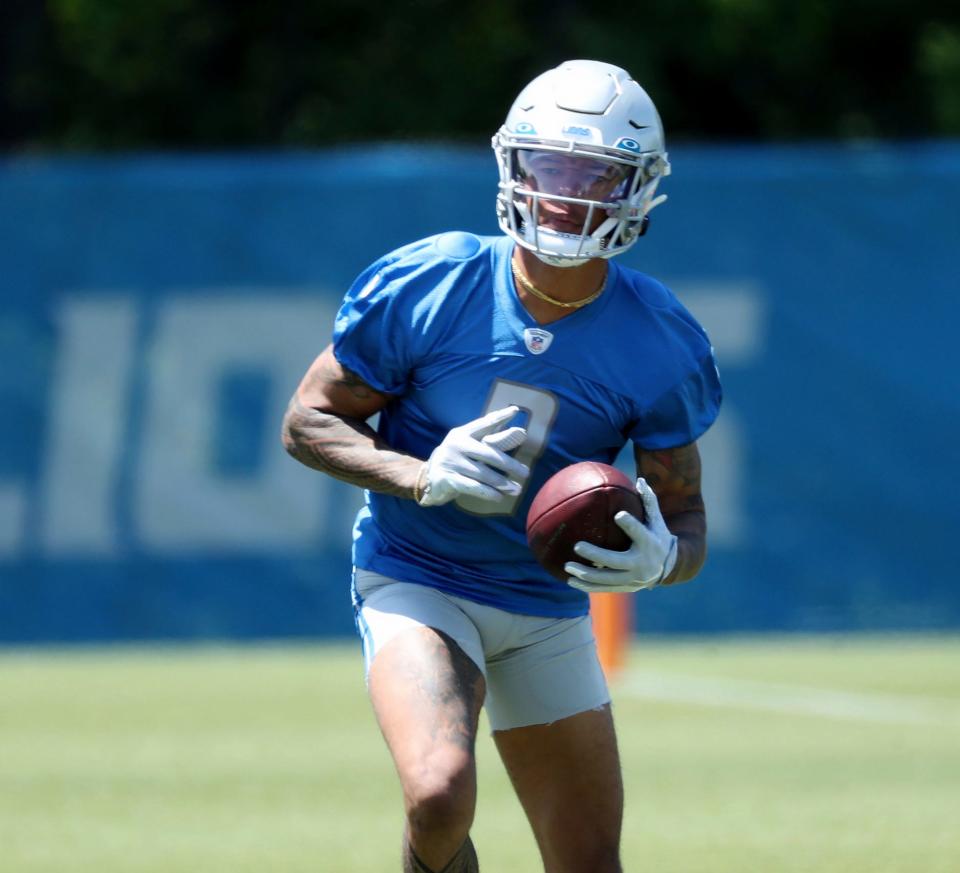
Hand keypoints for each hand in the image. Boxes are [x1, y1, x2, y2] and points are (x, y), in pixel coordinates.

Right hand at [417, 406, 527, 506]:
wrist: (427, 476)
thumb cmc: (455, 458)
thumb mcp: (466, 444)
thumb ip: (487, 436)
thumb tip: (513, 424)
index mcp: (463, 433)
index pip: (484, 423)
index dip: (499, 417)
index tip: (515, 410)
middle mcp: (457, 445)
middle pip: (489, 454)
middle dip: (510, 464)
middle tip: (525, 473)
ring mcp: (452, 462)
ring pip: (483, 474)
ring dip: (502, 483)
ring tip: (516, 489)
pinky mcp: (449, 479)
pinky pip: (474, 487)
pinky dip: (489, 493)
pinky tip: (499, 497)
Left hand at [565, 477, 677, 592]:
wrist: (669, 566)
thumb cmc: (657, 536)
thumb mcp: (657, 519)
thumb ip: (648, 500)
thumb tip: (639, 479)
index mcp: (649, 543)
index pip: (639, 533)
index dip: (630, 524)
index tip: (618, 515)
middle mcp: (642, 563)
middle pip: (616, 561)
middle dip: (596, 555)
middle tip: (577, 546)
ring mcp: (633, 578)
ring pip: (607, 579)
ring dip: (586, 574)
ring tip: (567, 566)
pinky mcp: (626, 587)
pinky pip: (604, 589)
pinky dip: (587, 586)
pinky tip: (571, 581)